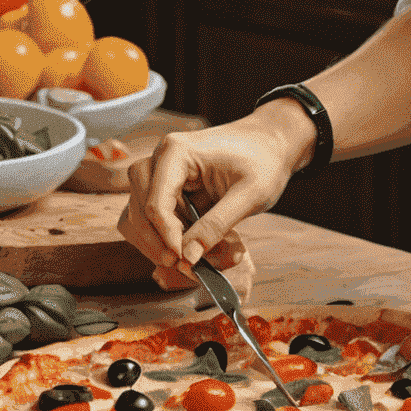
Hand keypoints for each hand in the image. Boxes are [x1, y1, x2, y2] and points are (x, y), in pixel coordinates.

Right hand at [116, 113, 302, 290]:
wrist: (272, 144)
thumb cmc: (264, 160)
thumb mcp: (250, 194)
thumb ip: (217, 225)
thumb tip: (188, 258)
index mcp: (177, 152)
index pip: (156, 203)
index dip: (167, 237)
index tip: (184, 261)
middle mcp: (161, 160)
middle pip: (140, 211)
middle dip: (159, 243)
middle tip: (188, 266)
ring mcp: (161, 174)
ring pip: (138, 218)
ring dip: (160, 243)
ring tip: (194, 259)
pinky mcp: (168, 189)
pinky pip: (152, 220)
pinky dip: (167, 238)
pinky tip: (193, 248)